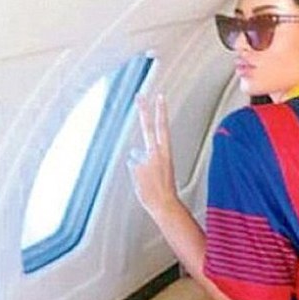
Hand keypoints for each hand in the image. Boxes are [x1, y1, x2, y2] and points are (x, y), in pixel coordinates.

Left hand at [128, 93, 179, 219]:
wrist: (164, 204)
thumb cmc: (165, 190)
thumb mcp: (163, 169)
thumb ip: (152, 157)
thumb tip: (136, 153)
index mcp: (166, 152)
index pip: (163, 127)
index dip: (161, 111)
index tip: (159, 97)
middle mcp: (156, 153)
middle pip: (148, 127)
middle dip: (144, 110)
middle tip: (139, 95)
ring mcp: (144, 159)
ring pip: (135, 156)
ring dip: (139, 166)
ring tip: (147, 179)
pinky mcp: (135, 166)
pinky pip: (132, 166)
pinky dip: (135, 173)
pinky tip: (142, 181)